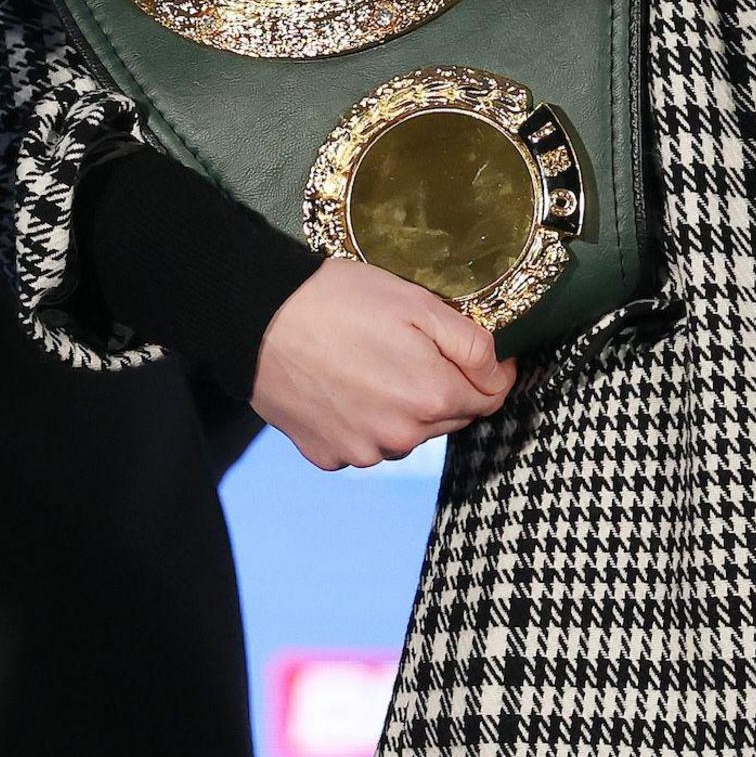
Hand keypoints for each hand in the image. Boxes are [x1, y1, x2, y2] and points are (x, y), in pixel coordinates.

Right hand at [251, 258, 516, 470]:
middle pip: (446, 419)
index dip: (488, 373)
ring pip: (403, 435)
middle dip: (440, 388)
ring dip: (400, 409)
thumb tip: (499, 375)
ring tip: (368, 366)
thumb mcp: (418, 302)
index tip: (474, 353)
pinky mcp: (327, 456)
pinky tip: (340, 387)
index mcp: (432, 398)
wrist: (256, 318)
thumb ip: (472, 344)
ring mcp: (362, 453)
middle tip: (408, 349)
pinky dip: (360, 421)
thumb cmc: (338, 300)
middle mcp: (403, 438)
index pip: (489, 399)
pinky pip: (362, 443)